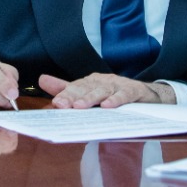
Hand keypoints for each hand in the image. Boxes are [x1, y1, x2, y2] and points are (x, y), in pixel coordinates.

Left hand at [38, 73, 174, 107]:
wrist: (145, 94)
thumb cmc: (113, 94)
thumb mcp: (89, 91)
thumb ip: (66, 88)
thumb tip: (42, 79)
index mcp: (90, 81)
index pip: (76, 87)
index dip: (65, 94)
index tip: (56, 103)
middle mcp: (102, 80)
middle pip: (86, 88)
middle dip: (74, 96)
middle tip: (63, 104)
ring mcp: (118, 84)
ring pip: (103, 91)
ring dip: (91, 98)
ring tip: (80, 106)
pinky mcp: (133, 90)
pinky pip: (124, 94)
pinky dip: (116, 100)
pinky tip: (108, 106)